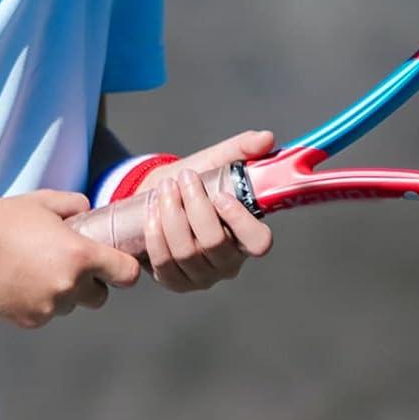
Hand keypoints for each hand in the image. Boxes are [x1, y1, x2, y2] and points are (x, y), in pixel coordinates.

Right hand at [0, 189, 139, 329]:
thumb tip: (91, 214)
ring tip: (38, 269)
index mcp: (80, 256)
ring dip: (63, 293)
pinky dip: (40, 303)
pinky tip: (22, 282)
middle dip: (91, 283)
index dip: (124, 268)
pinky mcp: (27, 322)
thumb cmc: (6, 218)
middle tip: (69, 263)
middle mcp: (68, 286)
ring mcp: (48, 308)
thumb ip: (78, 205)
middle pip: (99, 297)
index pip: (127, 275)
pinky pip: (46, 314)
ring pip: (70, 306)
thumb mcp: (47, 201)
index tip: (115, 262)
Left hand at [142, 130, 275, 292]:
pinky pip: (163, 264)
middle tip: (184, 178)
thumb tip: (266, 138)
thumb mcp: (218, 162)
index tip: (221, 196)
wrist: (161, 195)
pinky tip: (152, 211)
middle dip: (195, 206)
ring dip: (171, 216)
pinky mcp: (175, 281)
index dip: (241, 222)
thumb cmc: (196, 181)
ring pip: (186, 252)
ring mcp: (202, 276)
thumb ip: (243, 148)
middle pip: (214, 243)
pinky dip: (155, 235)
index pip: (258, 242)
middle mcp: (228, 262)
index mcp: (247, 236)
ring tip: (165, 188)